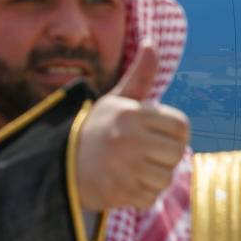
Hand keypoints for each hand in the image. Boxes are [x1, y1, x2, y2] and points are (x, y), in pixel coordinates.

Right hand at [75, 41, 189, 210]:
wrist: (59, 162)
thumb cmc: (95, 129)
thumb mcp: (115, 100)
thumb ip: (139, 75)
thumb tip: (151, 43)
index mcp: (130, 114)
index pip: (181, 126)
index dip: (171, 132)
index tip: (152, 133)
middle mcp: (127, 139)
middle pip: (176, 154)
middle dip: (162, 156)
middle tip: (139, 153)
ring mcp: (122, 167)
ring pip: (165, 178)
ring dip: (151, 177)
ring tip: (129, 168)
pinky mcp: (117, 192)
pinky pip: (150, 197)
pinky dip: (139, 194)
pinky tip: (122, 182)